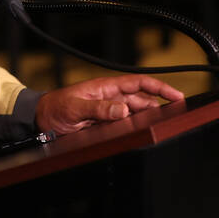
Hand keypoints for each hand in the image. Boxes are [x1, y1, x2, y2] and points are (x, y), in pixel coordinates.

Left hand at [35, 74, 184, 134]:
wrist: (41, 120)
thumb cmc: (55, 108)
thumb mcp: (75, 108)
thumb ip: (98, 108)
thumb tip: (124, 110)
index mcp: (105, 87)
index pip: (138, 84)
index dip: (159, 88)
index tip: (177, 95)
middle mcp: (111, 98)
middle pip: (143, 100)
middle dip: (160, 106)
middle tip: (177, 115)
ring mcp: (109, 111)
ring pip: (137, 114)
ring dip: (149, 118)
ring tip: (163, 125)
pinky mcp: (106, 124)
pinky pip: (126, 125)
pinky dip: (137, 128)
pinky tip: (144, 133)